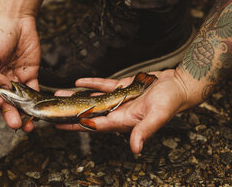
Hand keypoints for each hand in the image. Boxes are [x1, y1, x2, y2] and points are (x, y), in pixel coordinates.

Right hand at [0, 16, 39, 131]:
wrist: (15, 19)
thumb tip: (2, 90)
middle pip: (3, 103)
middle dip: (9, 115)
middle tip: (16, 125)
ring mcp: (14, 79)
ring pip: (19, 100)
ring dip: (23, 113)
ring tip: (29, 124)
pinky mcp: (30, 74)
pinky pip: (33, 90)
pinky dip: (36, 101)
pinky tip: (38, 110)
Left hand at [56, 69, 195, 153]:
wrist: (179, 85)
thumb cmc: (171, 101)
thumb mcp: (158, 115)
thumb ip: (145, 131)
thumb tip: (135, 148)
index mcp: (123, 121)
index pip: (94, 124)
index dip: (76, 125)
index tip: (60, 124)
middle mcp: (118, 112)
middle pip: (89, 113)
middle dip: (70, 112)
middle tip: (52, 110)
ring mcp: (120, 100)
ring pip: (93, 99)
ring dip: (77, 97)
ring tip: (60, 94)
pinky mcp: (123, 88)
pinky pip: (103, 86)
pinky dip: (91, 85)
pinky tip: (79, 83)